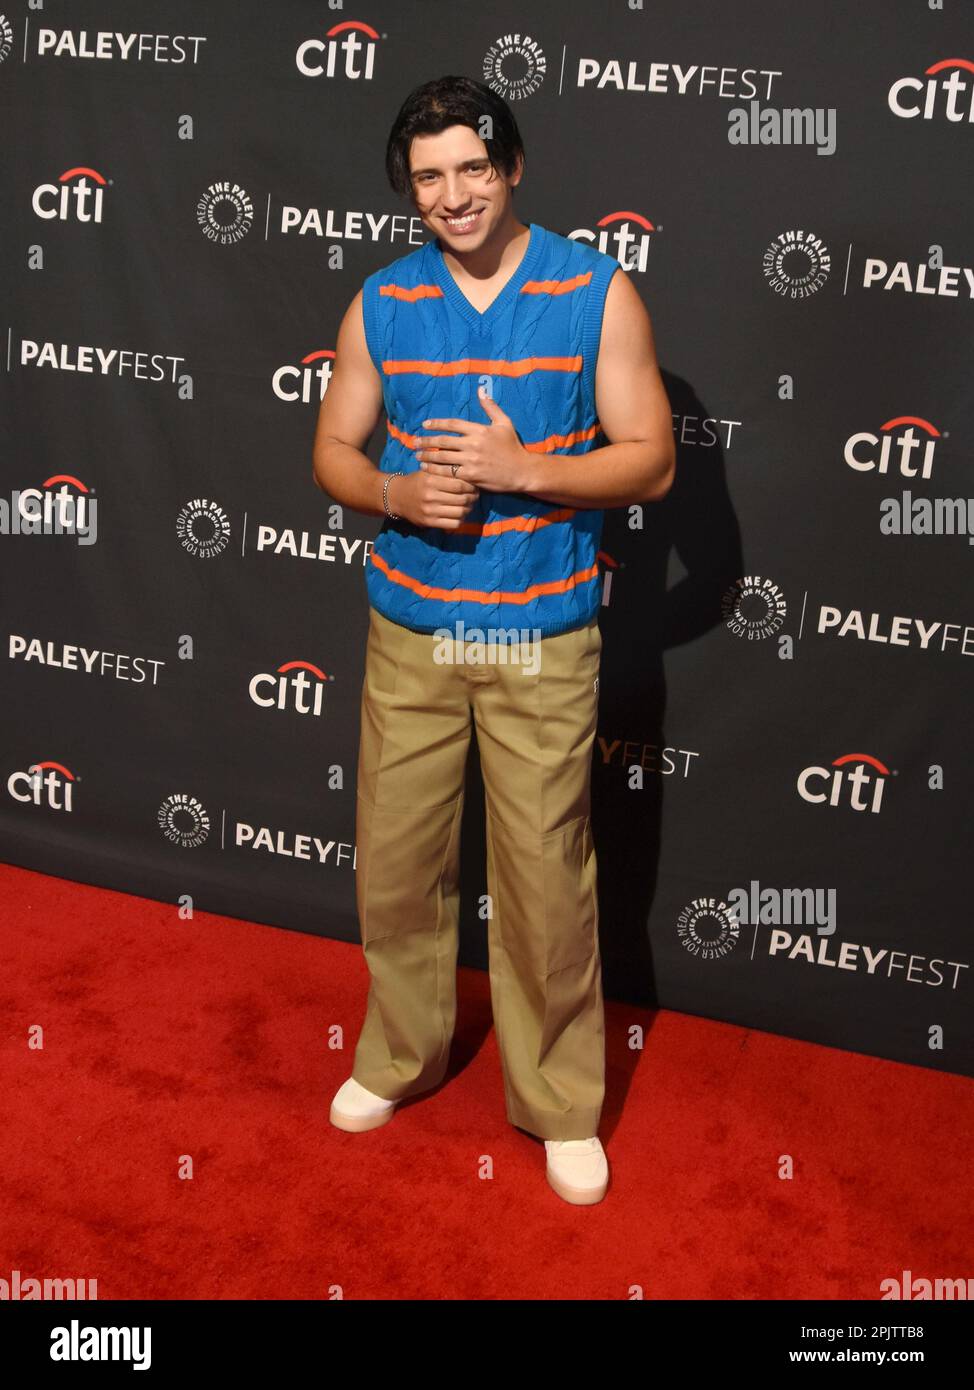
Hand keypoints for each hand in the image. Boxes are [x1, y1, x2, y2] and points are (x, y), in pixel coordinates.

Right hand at [387, 468, 479, 530]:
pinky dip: (461, 519)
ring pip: (460, 512)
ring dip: (469, 509)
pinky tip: (461, 514)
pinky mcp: (429, 522)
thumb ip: (444, 470)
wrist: (396, 497)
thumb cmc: (416, 481)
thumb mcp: (427, 471)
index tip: (474, 484)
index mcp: (431, 481)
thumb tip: (467, 469)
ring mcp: (430, 511)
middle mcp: (430, 496)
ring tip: (470, 504)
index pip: (459, 484)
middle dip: (473, 497)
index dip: (471, 485)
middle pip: (462, 498)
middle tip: (476, 495)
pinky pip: (453, 524)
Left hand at [412, 386, 534, 493]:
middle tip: (415, 442)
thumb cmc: (513, 447)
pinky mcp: (472, 476)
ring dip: (428, 457)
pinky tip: (427, 470)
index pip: (452, 424)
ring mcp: (472, 461)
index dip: (436, 424)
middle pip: (443, 441)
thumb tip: (481, 389)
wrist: (522, 471)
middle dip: (426, 441)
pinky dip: (436, 471)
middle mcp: (474, 444)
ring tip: (418, 456)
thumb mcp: (504, 423)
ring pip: (443, 457)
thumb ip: (490, 407)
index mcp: (480, 430)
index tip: (424, 425)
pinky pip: (449, 473)